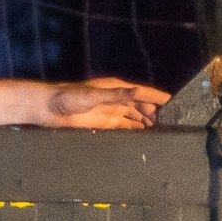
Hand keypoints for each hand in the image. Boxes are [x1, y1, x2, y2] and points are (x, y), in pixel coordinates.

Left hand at [43, 77, 168, 128]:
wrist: (49, 108)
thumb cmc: (69, 97)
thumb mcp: (95, 94)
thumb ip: (117, 94)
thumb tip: (138, 92)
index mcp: (116, 88)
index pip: (141, 92)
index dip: (156, 96)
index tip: (171, 100)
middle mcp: (116, 98)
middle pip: (140, 104)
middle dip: (154, 110)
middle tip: (168, 119)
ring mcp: (109, 110)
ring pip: (132, 115)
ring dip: (144, 120)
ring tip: (158, 128)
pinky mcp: (101, 122)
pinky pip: (121, 124)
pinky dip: (132, 127)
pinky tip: (140, 132)